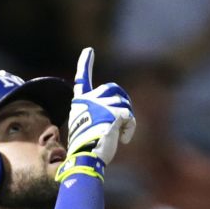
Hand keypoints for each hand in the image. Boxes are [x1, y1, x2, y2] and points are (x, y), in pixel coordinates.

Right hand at [65, 47, 135, 164]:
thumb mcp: (88, 128)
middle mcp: (89, 100)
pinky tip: (123, 139)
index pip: (82, 80)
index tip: (89, 51)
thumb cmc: (88, 148)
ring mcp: (101, 105)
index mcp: (80, 103)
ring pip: (124, 102)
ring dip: (126, 119)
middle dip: (122, 100)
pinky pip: (129, 116)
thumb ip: (97, 115)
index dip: (85, 64)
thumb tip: (116, 116)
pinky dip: (129, 129)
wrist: (86, 157)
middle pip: (112, 88)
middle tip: (124, 118)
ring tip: (118, 134)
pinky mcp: (113, 112)